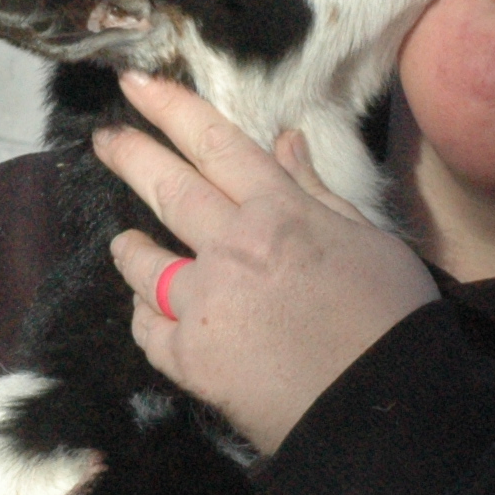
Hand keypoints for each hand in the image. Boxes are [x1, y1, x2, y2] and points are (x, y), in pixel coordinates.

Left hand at [93, 69, 440, 452]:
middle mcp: (231, 247)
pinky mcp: (187, 358)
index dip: (170, 108)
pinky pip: (147, 326)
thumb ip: (315, 191)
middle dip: (129, 156)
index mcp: (279, 212)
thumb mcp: (369, 240)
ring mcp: (202, 303)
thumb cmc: (390, 320)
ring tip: (124, 243)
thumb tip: (285, 142)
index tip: (134, 83)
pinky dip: (147, 313)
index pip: (213, 143)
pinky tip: (152, 309)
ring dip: (130, 247)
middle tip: (104, 140)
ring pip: (143, 262)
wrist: (378, 411)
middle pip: (166, 189)